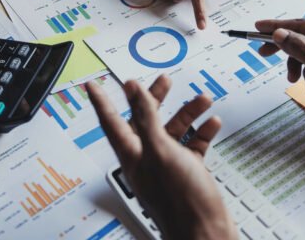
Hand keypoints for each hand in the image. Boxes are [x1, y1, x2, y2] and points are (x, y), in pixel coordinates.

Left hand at [87, 75, 236, 239]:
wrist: (206, 233)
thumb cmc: (180, 201)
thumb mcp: (160, 150)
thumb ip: (146, 117)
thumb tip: (133, 90)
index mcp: (133, 155)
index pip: (110, 121)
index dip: (102, 101)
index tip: (93, 85)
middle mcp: (148, 159)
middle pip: (146, 121)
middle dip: (156, 99)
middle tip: (164, 80)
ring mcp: (168, 166)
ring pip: (174, 130)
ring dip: (187, 113)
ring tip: (202, 99)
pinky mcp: (188, 172)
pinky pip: (192, 145)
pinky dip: (201, 132)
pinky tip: (211, 123)